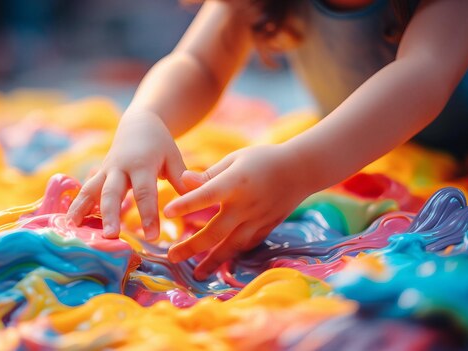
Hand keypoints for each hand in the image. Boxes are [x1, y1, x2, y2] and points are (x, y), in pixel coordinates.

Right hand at [67, 111, 187, 239]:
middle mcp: (119, 168)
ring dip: (82, 209)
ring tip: (73, 228)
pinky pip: (85, 190)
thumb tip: (196, 195)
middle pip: (112, 193)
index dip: (148, 214)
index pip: (145, 192)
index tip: (153, 236)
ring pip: (91, 190)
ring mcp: (105, 171)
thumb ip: (183, 179)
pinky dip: (76, 205)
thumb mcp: (174, 157)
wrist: (138, 124)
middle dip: (111, 215)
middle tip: (111, 236)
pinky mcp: (97, 175)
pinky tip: (67, 223)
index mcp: (142, 164)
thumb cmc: (160, 145)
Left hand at [164, 144, 313, 279]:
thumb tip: (182, 180)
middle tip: (171, 256)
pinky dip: (232, 256)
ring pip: (231, 245)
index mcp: (235, 182)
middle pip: (215, 230)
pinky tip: (219, 264)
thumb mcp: (235, 159)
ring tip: (196, 273)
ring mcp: (256, 219)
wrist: (300, 170)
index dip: (187, 204)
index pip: (206, 194)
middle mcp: (245, 205)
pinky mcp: (266, 228)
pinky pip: (246, 245)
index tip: (167, 212)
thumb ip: (209, 174)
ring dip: (212, 260)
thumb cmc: (262, 159)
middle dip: (192, 246)